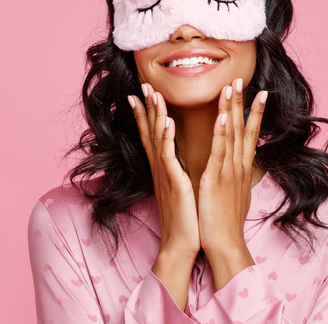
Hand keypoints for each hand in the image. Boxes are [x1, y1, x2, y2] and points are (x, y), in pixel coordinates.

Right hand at [128, 83, 199, 310]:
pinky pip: (168, 157)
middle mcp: (160, 168)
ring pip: (157, 138)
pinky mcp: (173, 183)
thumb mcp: (179, 189)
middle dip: (146, 107)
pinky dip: (167, 138)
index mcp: (164, 169)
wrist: (182, 244)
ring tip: (154, 93)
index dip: (146, 114)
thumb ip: (176, 172)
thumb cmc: (185, 218)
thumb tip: (177, 161)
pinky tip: (168, 122)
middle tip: (142, 84)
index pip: (152, 135)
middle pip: (150, 131)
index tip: (142, 94)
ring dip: (155, 114)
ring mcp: (165, 174)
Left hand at [197, 78, 267, 289]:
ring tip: (231, 87)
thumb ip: (238, 176)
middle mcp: (239, 166)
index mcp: (242, 168)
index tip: (258, 92)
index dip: (254, 112)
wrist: (225, 243)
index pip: (249, 134)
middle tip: (242, 78)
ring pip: (231, 134)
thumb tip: (242, 167)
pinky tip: (223, 116)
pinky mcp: (216, 179)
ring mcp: (229, 171)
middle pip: (243, 127)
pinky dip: (222, 132)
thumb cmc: (227, 221)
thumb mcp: (236, 193)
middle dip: (243, 101)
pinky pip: (219, 151)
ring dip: (231, 108)